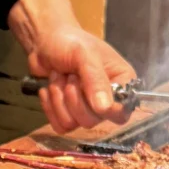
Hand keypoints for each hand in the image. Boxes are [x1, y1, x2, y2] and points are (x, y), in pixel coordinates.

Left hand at [8, 0, 135, 133]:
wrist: (45, 43)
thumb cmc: (71, 43)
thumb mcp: (85, 56)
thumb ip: (96, 81)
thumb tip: (105, 108)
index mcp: (121, 82)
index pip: (122, 111)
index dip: (108, 110)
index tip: (93, 98)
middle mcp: (106, 99)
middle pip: (93, 120)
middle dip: (74, 98)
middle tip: (70, 76)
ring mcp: (86, 109)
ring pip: (73, 123)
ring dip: (59, 99)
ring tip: (59, 78)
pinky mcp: (67, 114)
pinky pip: (59, 125)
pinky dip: (50, 107)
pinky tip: (49, 89)